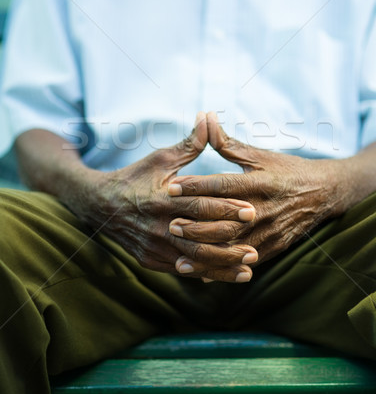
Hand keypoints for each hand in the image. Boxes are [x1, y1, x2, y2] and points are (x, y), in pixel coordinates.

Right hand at [77, 113, 257, 281]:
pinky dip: (206, 274)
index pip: (199, 205)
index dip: (226, 208)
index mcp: (161, 199)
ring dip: (222, 266)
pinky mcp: (151, 260)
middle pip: (199, 237)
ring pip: (193, 260)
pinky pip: (182, 270)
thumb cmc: (136, 177)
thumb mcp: (160, 158)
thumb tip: (209, 118)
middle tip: (257, 244)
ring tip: (249, 268)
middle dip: (229, 241)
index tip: (252, 209)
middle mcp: (158, 226)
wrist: (100, 206)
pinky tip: (228, 275)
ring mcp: (153, 246)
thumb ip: (189, 144)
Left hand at [168, 112, 348, 270]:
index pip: (223, 185)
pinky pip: (244, 260)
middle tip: (169, 223)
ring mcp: (271, 231)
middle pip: (225, 221)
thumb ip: (228, 143)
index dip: (197, 186)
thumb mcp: (259, 155)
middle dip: (196, 224)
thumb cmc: (286, 169)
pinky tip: (201, 272)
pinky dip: (222, 267)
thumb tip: (205, 117)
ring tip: (179, 252)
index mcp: (260, 183)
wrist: (324, 193)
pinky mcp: (274, 247)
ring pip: (233, 246)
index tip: (172, 187)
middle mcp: (265, 209)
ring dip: (205, 251)